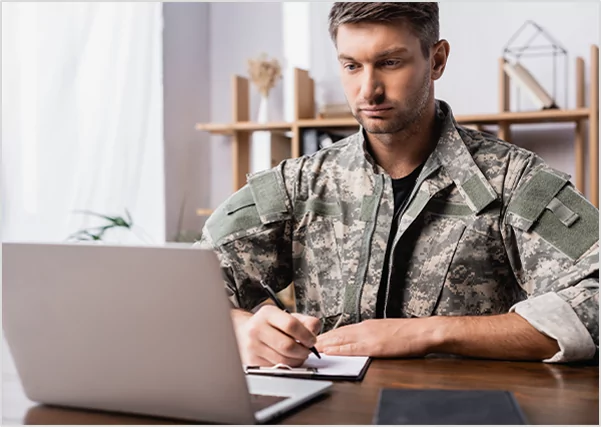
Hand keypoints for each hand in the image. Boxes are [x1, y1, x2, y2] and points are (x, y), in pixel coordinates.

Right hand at [232, 306, 320, 366]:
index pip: (291, 325)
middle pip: (287, 346)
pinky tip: (287, 358)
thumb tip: (314, 330)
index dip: (306, 335)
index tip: (312, 340)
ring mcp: (253, 346)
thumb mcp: (287, 316)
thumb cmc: (269, 324)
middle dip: (303, 351)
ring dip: (297, 360)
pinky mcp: (252, 360)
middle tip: (307, 350)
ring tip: (298, 354)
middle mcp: (257, 329)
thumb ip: (305, 321)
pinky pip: (276, 368)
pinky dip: (286, 366)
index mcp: (267, 314)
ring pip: (283, 360)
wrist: (244, 331)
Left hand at [316, 318, 439, 357]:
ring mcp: (368, 336)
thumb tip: (360, 341)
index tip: (317, 340)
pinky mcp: (373, 346)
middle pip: (338, 333)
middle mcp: (364, 328)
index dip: (328, 336)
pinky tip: (330, 353)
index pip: (342, 330)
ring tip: (312, 349)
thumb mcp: (385, 331)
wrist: (423, 331)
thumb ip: (371, 335)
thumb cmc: (408, 333)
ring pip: (341, 339)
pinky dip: (339, 350)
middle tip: (306, 344)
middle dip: (322, 340)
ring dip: (326, 344)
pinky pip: (352, 348)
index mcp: (367, 325)